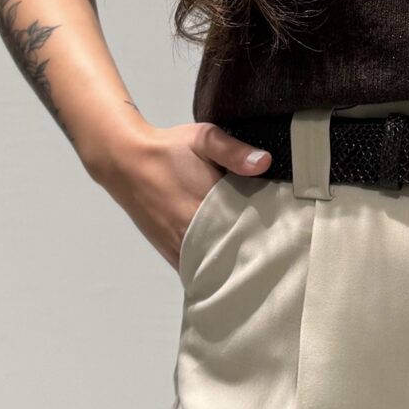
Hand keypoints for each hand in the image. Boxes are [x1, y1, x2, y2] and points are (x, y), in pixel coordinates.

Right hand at [92, 121, 271, 269]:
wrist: (126, 161)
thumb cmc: (168, 149)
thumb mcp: (203, 138)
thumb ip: (234, 151)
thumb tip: (263, 162)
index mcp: (206, 206)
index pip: (246, 230)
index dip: (267, 233)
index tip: (282, 232)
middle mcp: (192, 232)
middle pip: (233, 253)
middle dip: (253, 252)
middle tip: (274, 248)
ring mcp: (179, 246)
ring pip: (215, 266)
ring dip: (232, 264)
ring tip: (254, 258)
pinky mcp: (170, 252)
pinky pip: (197, 270)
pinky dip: (212, 270)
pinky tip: (227, 264)